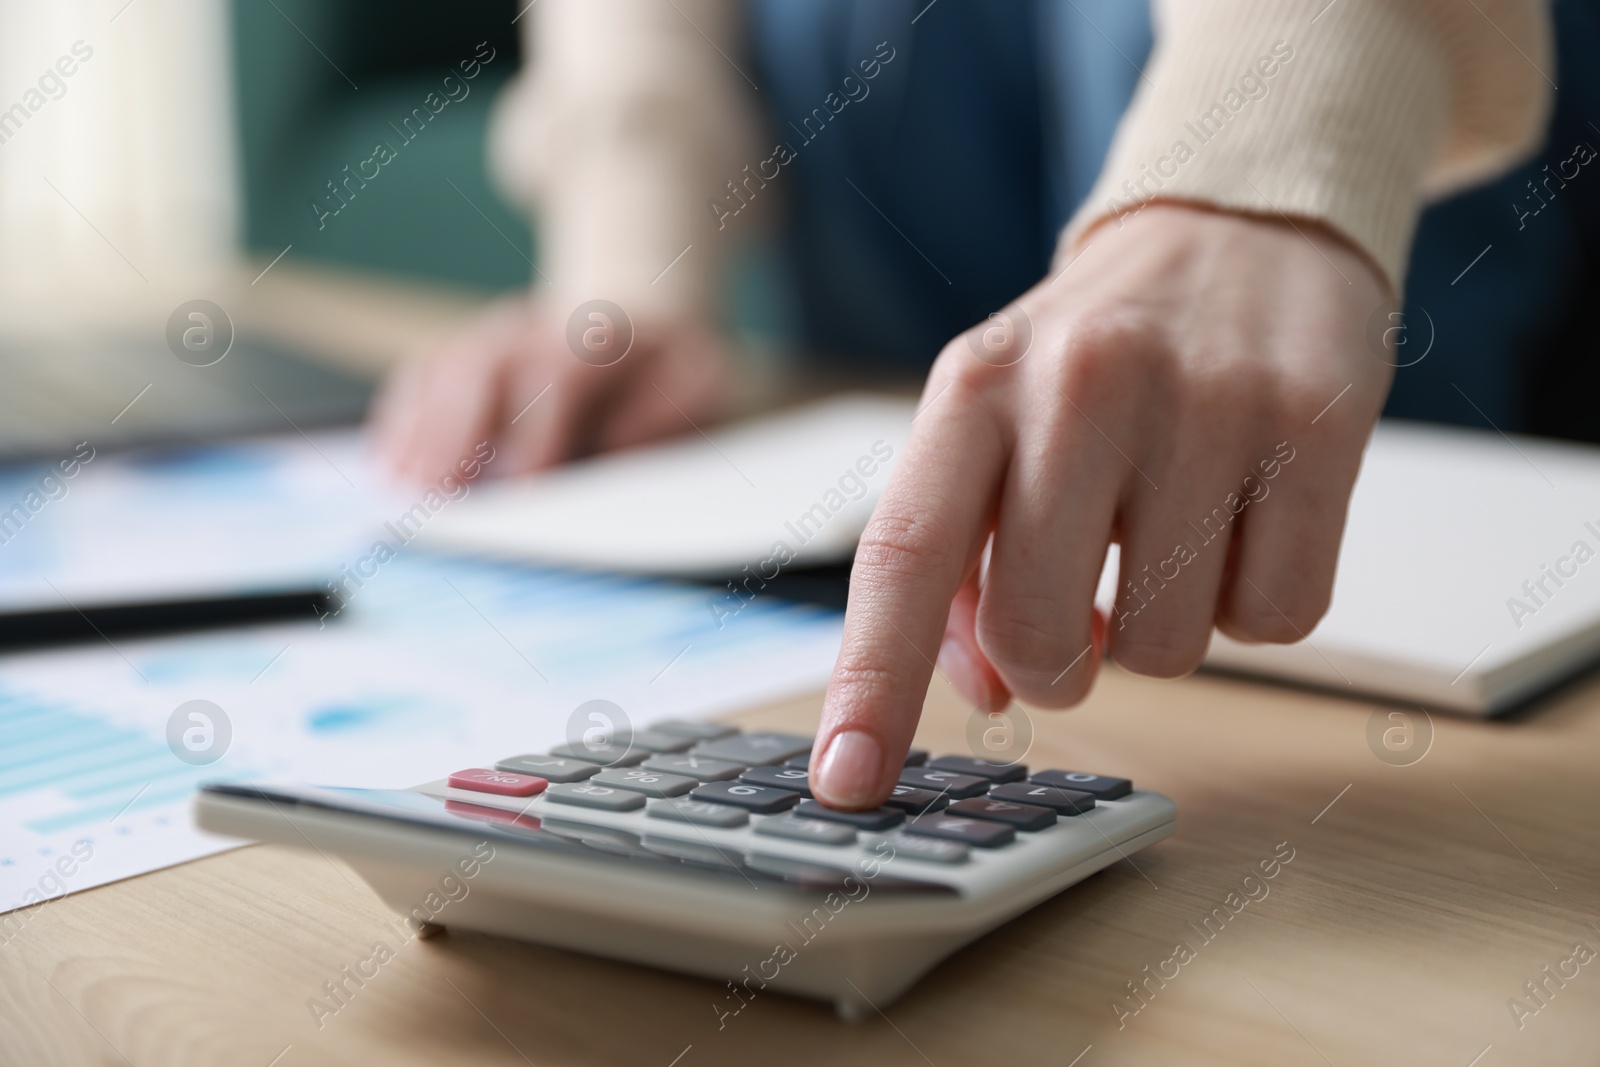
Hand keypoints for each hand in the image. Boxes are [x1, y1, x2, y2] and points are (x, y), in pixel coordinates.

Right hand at [372, 296, 732, 481]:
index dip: (537, 431)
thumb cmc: (667, 370)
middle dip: (458, 433)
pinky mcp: (462, 356)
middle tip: (437, 494)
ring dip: (419, 431)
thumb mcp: (700, 379)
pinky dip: (400, 420)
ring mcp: (491, 339)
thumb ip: (669, 408)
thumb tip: (620, 440)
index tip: (524, 489)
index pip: (559, 375)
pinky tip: (386, 464)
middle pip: (484, 368)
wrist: (637, 319)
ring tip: (400, 486)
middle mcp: (534, 327)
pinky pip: (420, 379)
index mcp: (599, 335)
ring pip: (443, 371)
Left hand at [810, 204, 1392, 808]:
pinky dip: (1255, 606)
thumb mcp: (991, 423)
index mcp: (974, 389)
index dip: (871, 684)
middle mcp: (1081, 384)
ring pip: (1166, 649)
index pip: (902, 555)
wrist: (1236, 230)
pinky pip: (1277, 620)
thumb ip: (957, 563)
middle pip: (1038, 633)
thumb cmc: (1095, 358)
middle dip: (1056, 668)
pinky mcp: (1316, 426)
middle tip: (1081, 623)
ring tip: (1169, 538)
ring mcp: (1205, 401)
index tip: (848, 786)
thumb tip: (982, 692)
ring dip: (1161, 634)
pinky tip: (1244, 527)